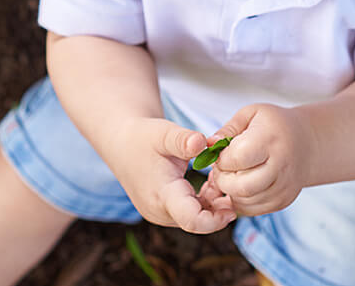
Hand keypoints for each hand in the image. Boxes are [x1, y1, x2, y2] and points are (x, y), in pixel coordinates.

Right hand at [104, 117, 235, 233]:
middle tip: (229, 180)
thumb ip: (184, 139)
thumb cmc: (143, 137)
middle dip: (218, 207)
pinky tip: (210, 182)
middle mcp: (160, 211)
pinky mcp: (163, 212)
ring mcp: (161, 214)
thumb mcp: (164, 133)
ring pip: (195, 218)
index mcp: (162, 195)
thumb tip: (204, 142)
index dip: (216, 219)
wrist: (122, 144)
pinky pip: (189, 213)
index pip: (193, 221)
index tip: (232, 205)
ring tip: (218, 176)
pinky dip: (203, 201)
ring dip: (212, 204)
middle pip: (197, 222)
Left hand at [207, 103, 313, 215]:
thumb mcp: (251, 114)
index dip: (222, 158)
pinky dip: (239, 200)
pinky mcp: (283, 201)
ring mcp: (283, 187)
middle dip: (222, 179)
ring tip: (232, 174)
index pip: (237, 158)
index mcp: (270, 140)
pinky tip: (242, 184)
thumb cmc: (274, 125)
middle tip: (222, 167)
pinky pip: (251, 210)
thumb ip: (227, 130)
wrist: (307, 143)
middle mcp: (280, 166)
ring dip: (229, 191)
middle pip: (241, 186)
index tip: (222, 152)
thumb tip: (208, 145)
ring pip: (244, 201)